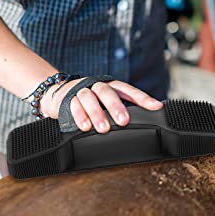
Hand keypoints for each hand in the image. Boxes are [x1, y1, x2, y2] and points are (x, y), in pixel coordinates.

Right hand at [40, 78, 162, 132]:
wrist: (58, 93)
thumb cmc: (90, 101)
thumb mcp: (105, 102)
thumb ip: (121, 108)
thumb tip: (144, 119)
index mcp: (111, 86)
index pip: (129, 90)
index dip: (143, 98)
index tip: (156, 107)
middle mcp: (97, 86)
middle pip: (107, 92)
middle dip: (116, 107)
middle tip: (124, 121)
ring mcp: (82, 91)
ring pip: (89, 98)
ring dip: (97, 113)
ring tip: (103, 129)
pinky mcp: (67, 98)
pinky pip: (73, 105)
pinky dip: (79, 116)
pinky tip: (85, 127)